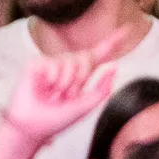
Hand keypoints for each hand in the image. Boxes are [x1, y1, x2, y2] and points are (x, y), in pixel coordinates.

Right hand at [1, 51, 115, 144]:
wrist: (32, 128)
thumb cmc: (55, 121)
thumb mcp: (85, 107)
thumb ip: (102, 89)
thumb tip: (114, 67)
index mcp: (79, 78)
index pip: (96, 57)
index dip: (110, 43)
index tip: (126, 30)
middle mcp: (65, 69)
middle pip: (85, 58)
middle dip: (81, 76)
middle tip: (67, 95)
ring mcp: (50, 66)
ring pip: (70, 60)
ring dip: (66, 81)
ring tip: (54, 95)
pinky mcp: (35, 65)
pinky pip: (52, 62)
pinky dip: (53, 78)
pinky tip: (45, 88)